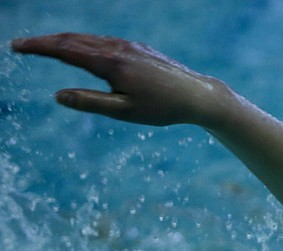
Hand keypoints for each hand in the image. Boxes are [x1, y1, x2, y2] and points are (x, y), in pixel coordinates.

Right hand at [11, 33, 228, 126]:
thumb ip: (91, 103)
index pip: (65, 50)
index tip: (16, 47)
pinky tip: (79, 49)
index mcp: (111, 63)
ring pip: (88, 39)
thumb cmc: (162, 108)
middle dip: (44, 42)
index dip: (38, 48)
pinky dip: (83, 42)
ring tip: (43, 47)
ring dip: (63, 41)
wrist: (197, 95)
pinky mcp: (137, 48)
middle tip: (20, 46)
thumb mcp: (124, 112)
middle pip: (72, 40)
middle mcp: (117, 48)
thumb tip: (58, 95)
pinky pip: (103, 41)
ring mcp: (128, 45)